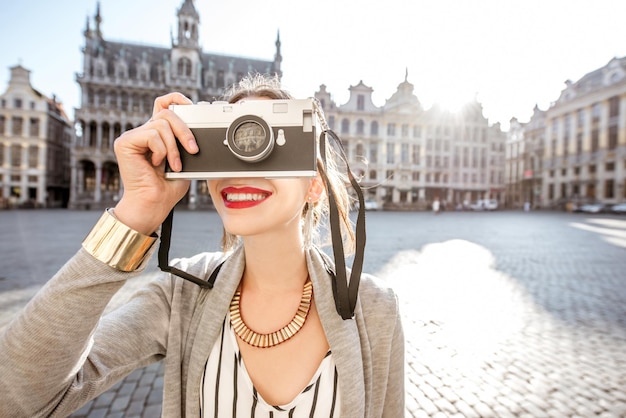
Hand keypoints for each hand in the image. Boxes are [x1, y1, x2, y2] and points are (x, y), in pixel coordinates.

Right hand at [113, 93, 198, 234]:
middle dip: (184, 130)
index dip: (176, 99)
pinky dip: (161, 150)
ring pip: (161, 125)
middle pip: (167, 113)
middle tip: (193, 149)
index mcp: (156, 135)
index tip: (191, 107)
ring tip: (173, 165)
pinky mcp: (125, 142)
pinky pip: (151, 135)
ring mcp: (132, 136)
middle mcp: (143, 132)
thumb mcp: (184, 159)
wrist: (154, 204)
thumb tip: (196, 127)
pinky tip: (156, 163)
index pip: (163, 104)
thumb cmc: (167, 187)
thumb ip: (185, 142)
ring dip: (173, 148)